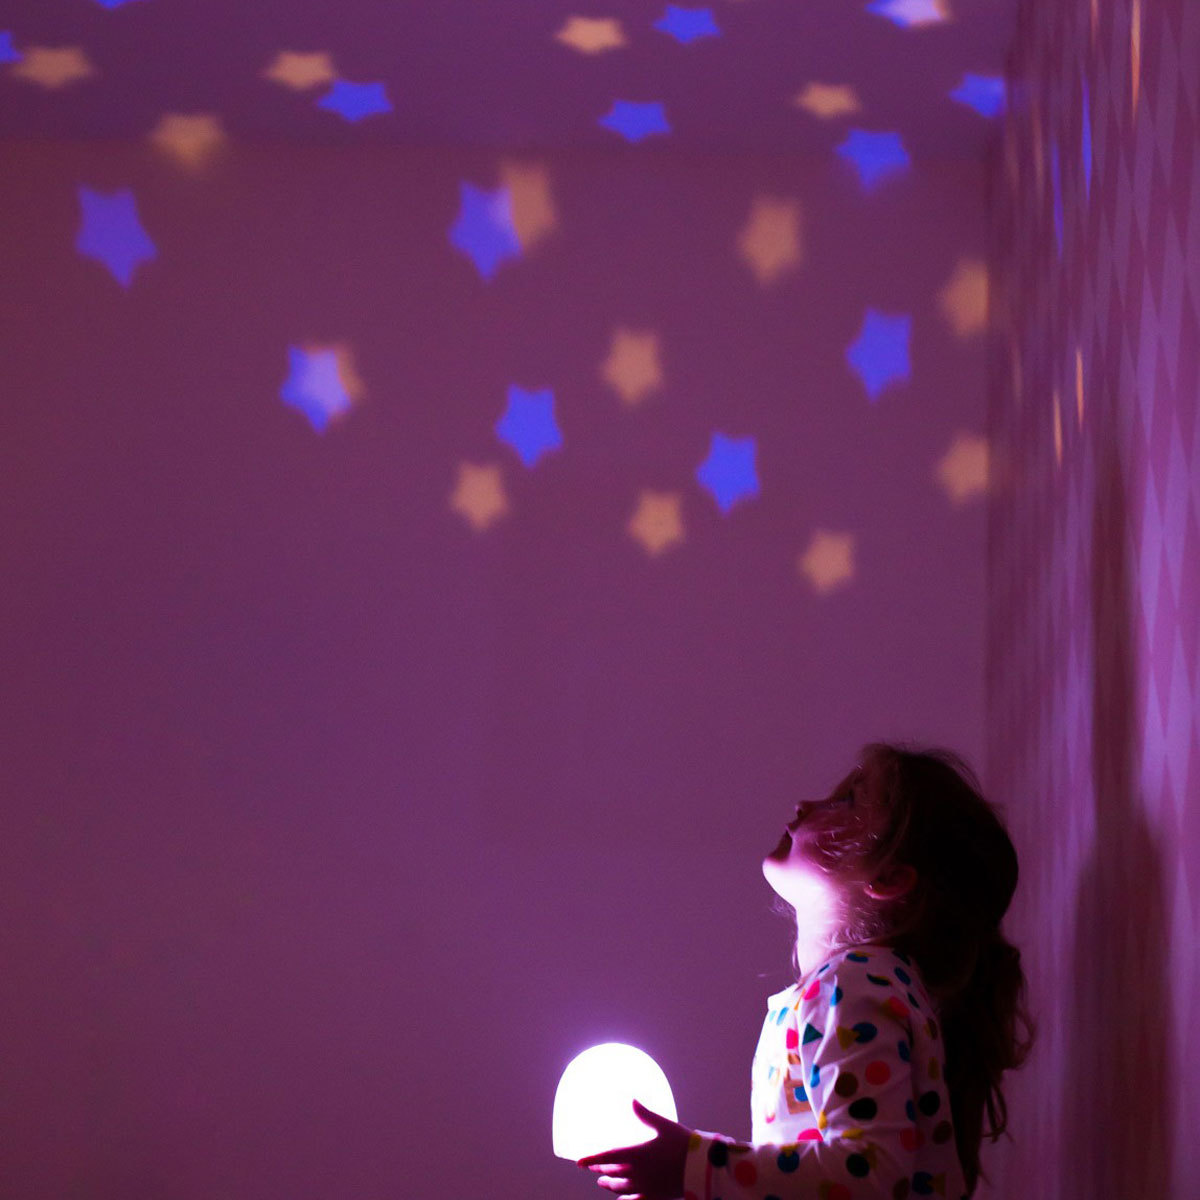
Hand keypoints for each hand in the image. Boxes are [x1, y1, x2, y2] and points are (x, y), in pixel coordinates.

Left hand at [576, 1100, 690, 1199]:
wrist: (700, 1169)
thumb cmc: (682, 1144)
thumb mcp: (663, 1125)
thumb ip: (644, 1114)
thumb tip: (631, 1099)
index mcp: (636, 1155)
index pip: (607, 1159)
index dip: (591, 1160)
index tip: (579, 1162)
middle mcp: (637, 1173)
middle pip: (612, 1174)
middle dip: (600, 1171)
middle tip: (592, 1168)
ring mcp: (646, 1187)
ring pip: (621, 1188)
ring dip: (609, 1186)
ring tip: (603, 1184)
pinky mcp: (655, 1196)